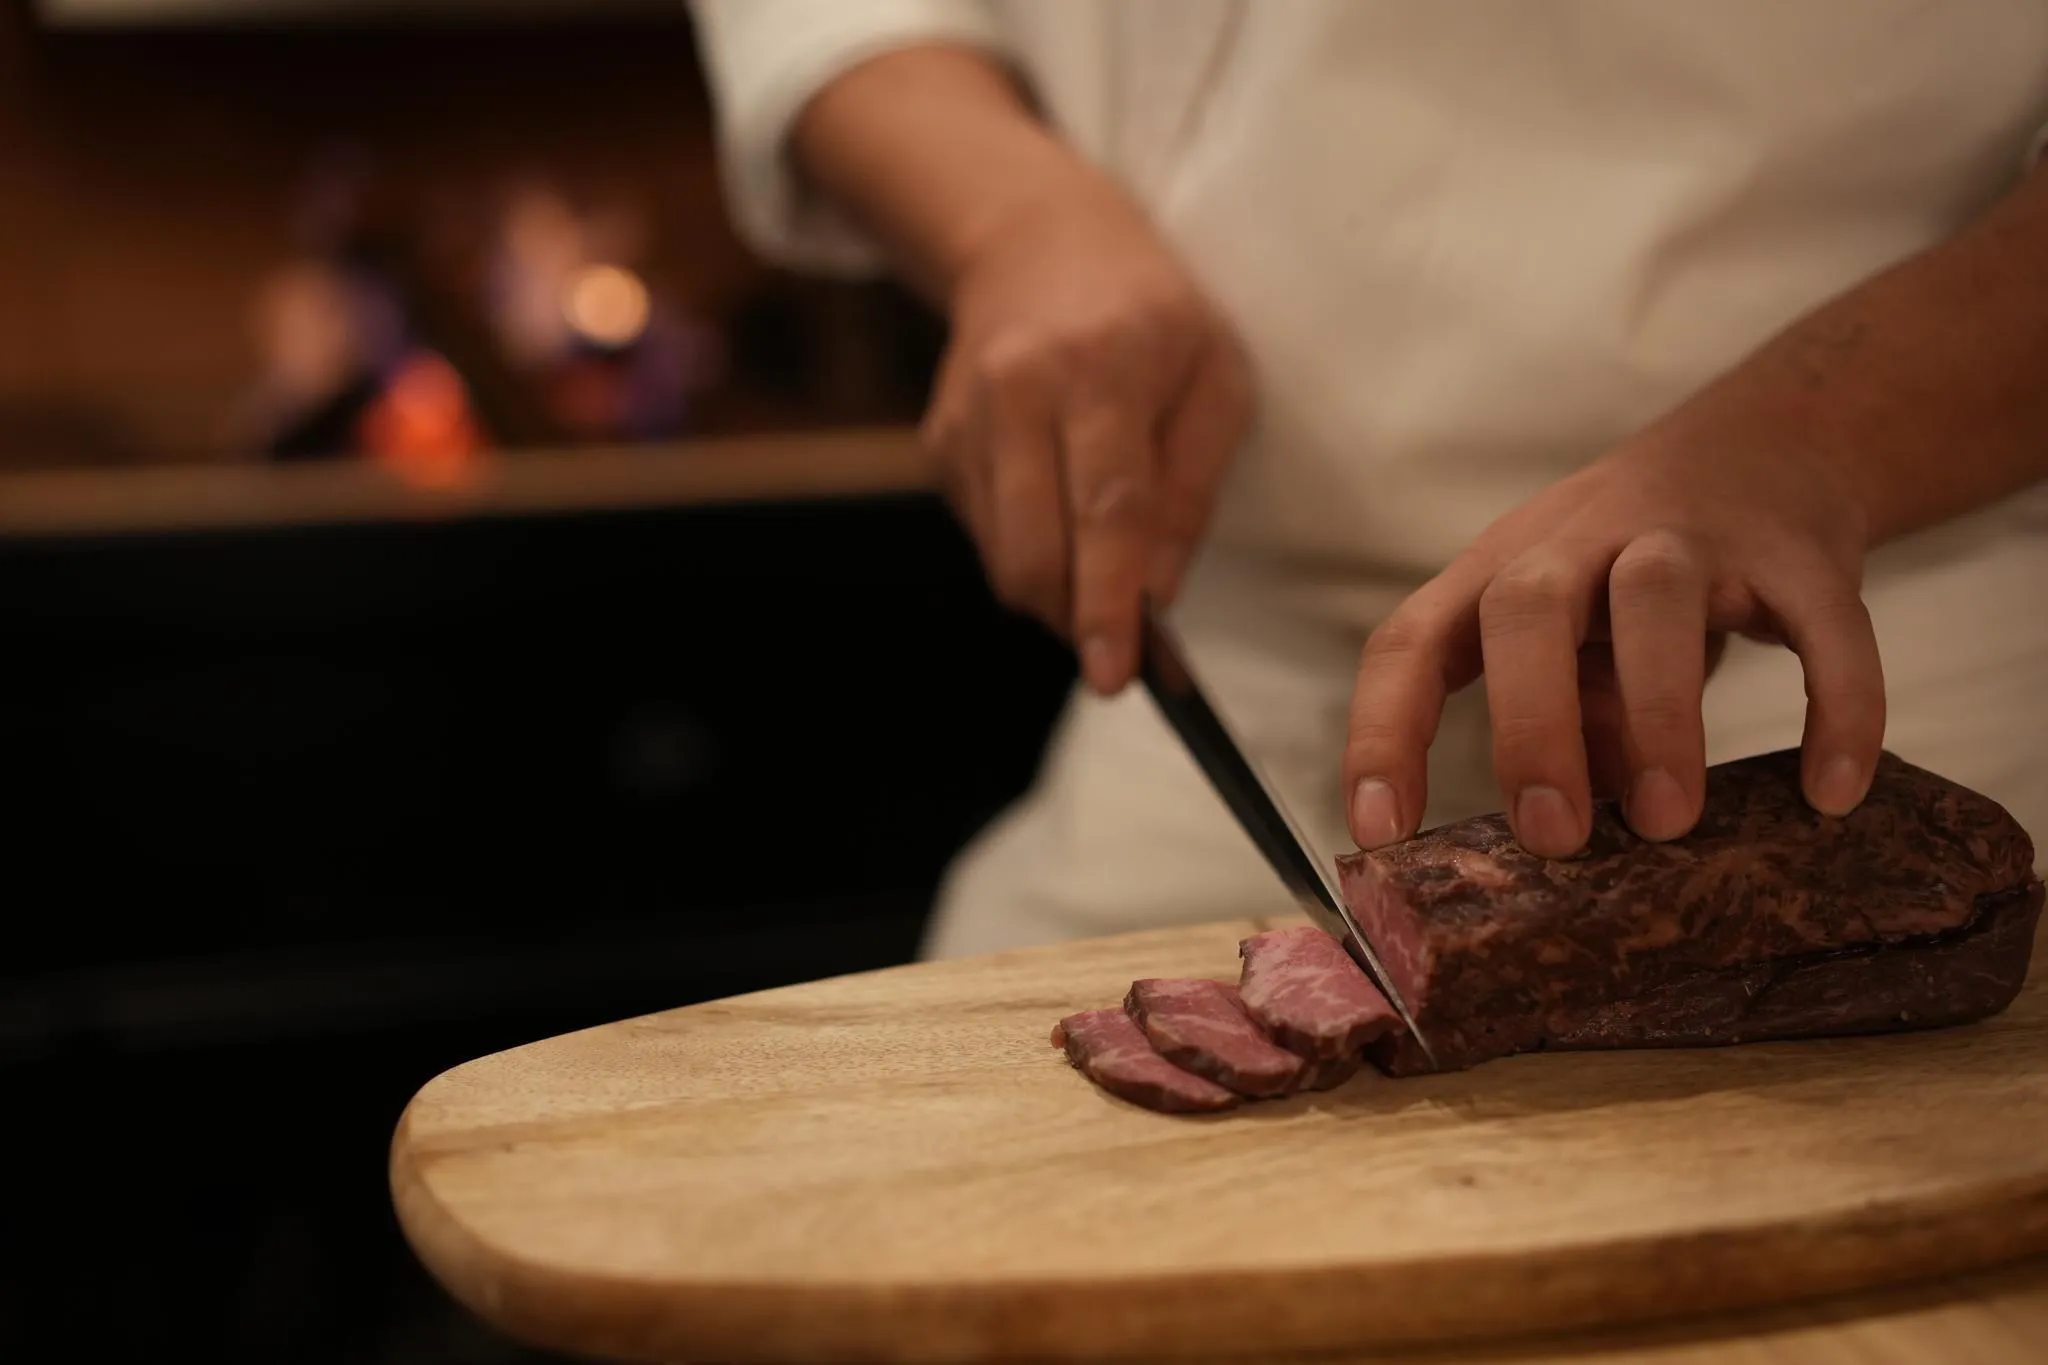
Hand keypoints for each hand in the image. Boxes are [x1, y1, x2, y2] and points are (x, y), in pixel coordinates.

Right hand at [922, 187, 1252, 692]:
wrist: (1037, 241)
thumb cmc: (1150, 316)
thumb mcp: (1215, 379)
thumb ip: (1192, 488)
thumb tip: (1158, 593)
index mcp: (1107, 365)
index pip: (1107, 506)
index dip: (1108, 598)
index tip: (1115, 671)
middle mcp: (1023, 388)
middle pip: (1035, 548)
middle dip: (1075, 616)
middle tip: (1119, 640)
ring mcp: (968, 416)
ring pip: (1003, 556)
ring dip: (1054, 590)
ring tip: (1099, 555)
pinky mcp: (939, 441)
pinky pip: (984, 537)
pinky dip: (1028, 551)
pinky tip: (1056, 503)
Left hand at [1343, 419, 1884, 857]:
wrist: (1767, 444)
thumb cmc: (1629, 574)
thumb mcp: (1571, 637)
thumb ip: (1561, 723)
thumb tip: (1562, 839)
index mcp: (1498, 573)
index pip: (1410, 644)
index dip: (1383, 734)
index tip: (1379, 832)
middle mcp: (1578, 543)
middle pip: (1526, 608)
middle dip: (1530, 724)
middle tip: (1552, 837)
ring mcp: (1689, 536)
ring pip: (1656, 598)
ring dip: (1661, 715)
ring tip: (1668, 822)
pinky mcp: (1797, 552)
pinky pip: (1819, 624)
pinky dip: (1833, 706)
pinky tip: (1828, 791)